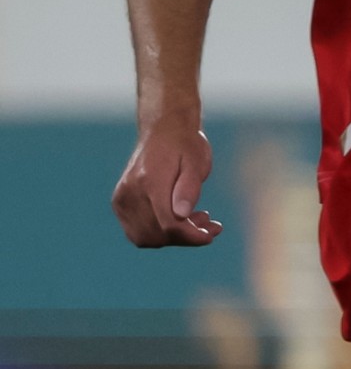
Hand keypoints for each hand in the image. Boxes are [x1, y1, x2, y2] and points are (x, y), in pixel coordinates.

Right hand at [113, 118, 220, 247]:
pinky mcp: (120, 203)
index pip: (168, 224)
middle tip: (212, 226)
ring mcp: (122, 199)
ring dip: (174, 238)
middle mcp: (130, 193)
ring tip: (200, 221)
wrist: (163, 130)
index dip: (191, 236)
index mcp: (150, 182)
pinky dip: (160, 233)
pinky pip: (138, 231)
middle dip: (186, 237)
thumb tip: (181, 216)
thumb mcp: (196, 163)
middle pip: (157, 234)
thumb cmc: (185, 145)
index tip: (212, 235)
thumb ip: (189, 190)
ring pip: (145, 237)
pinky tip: (182, 219)